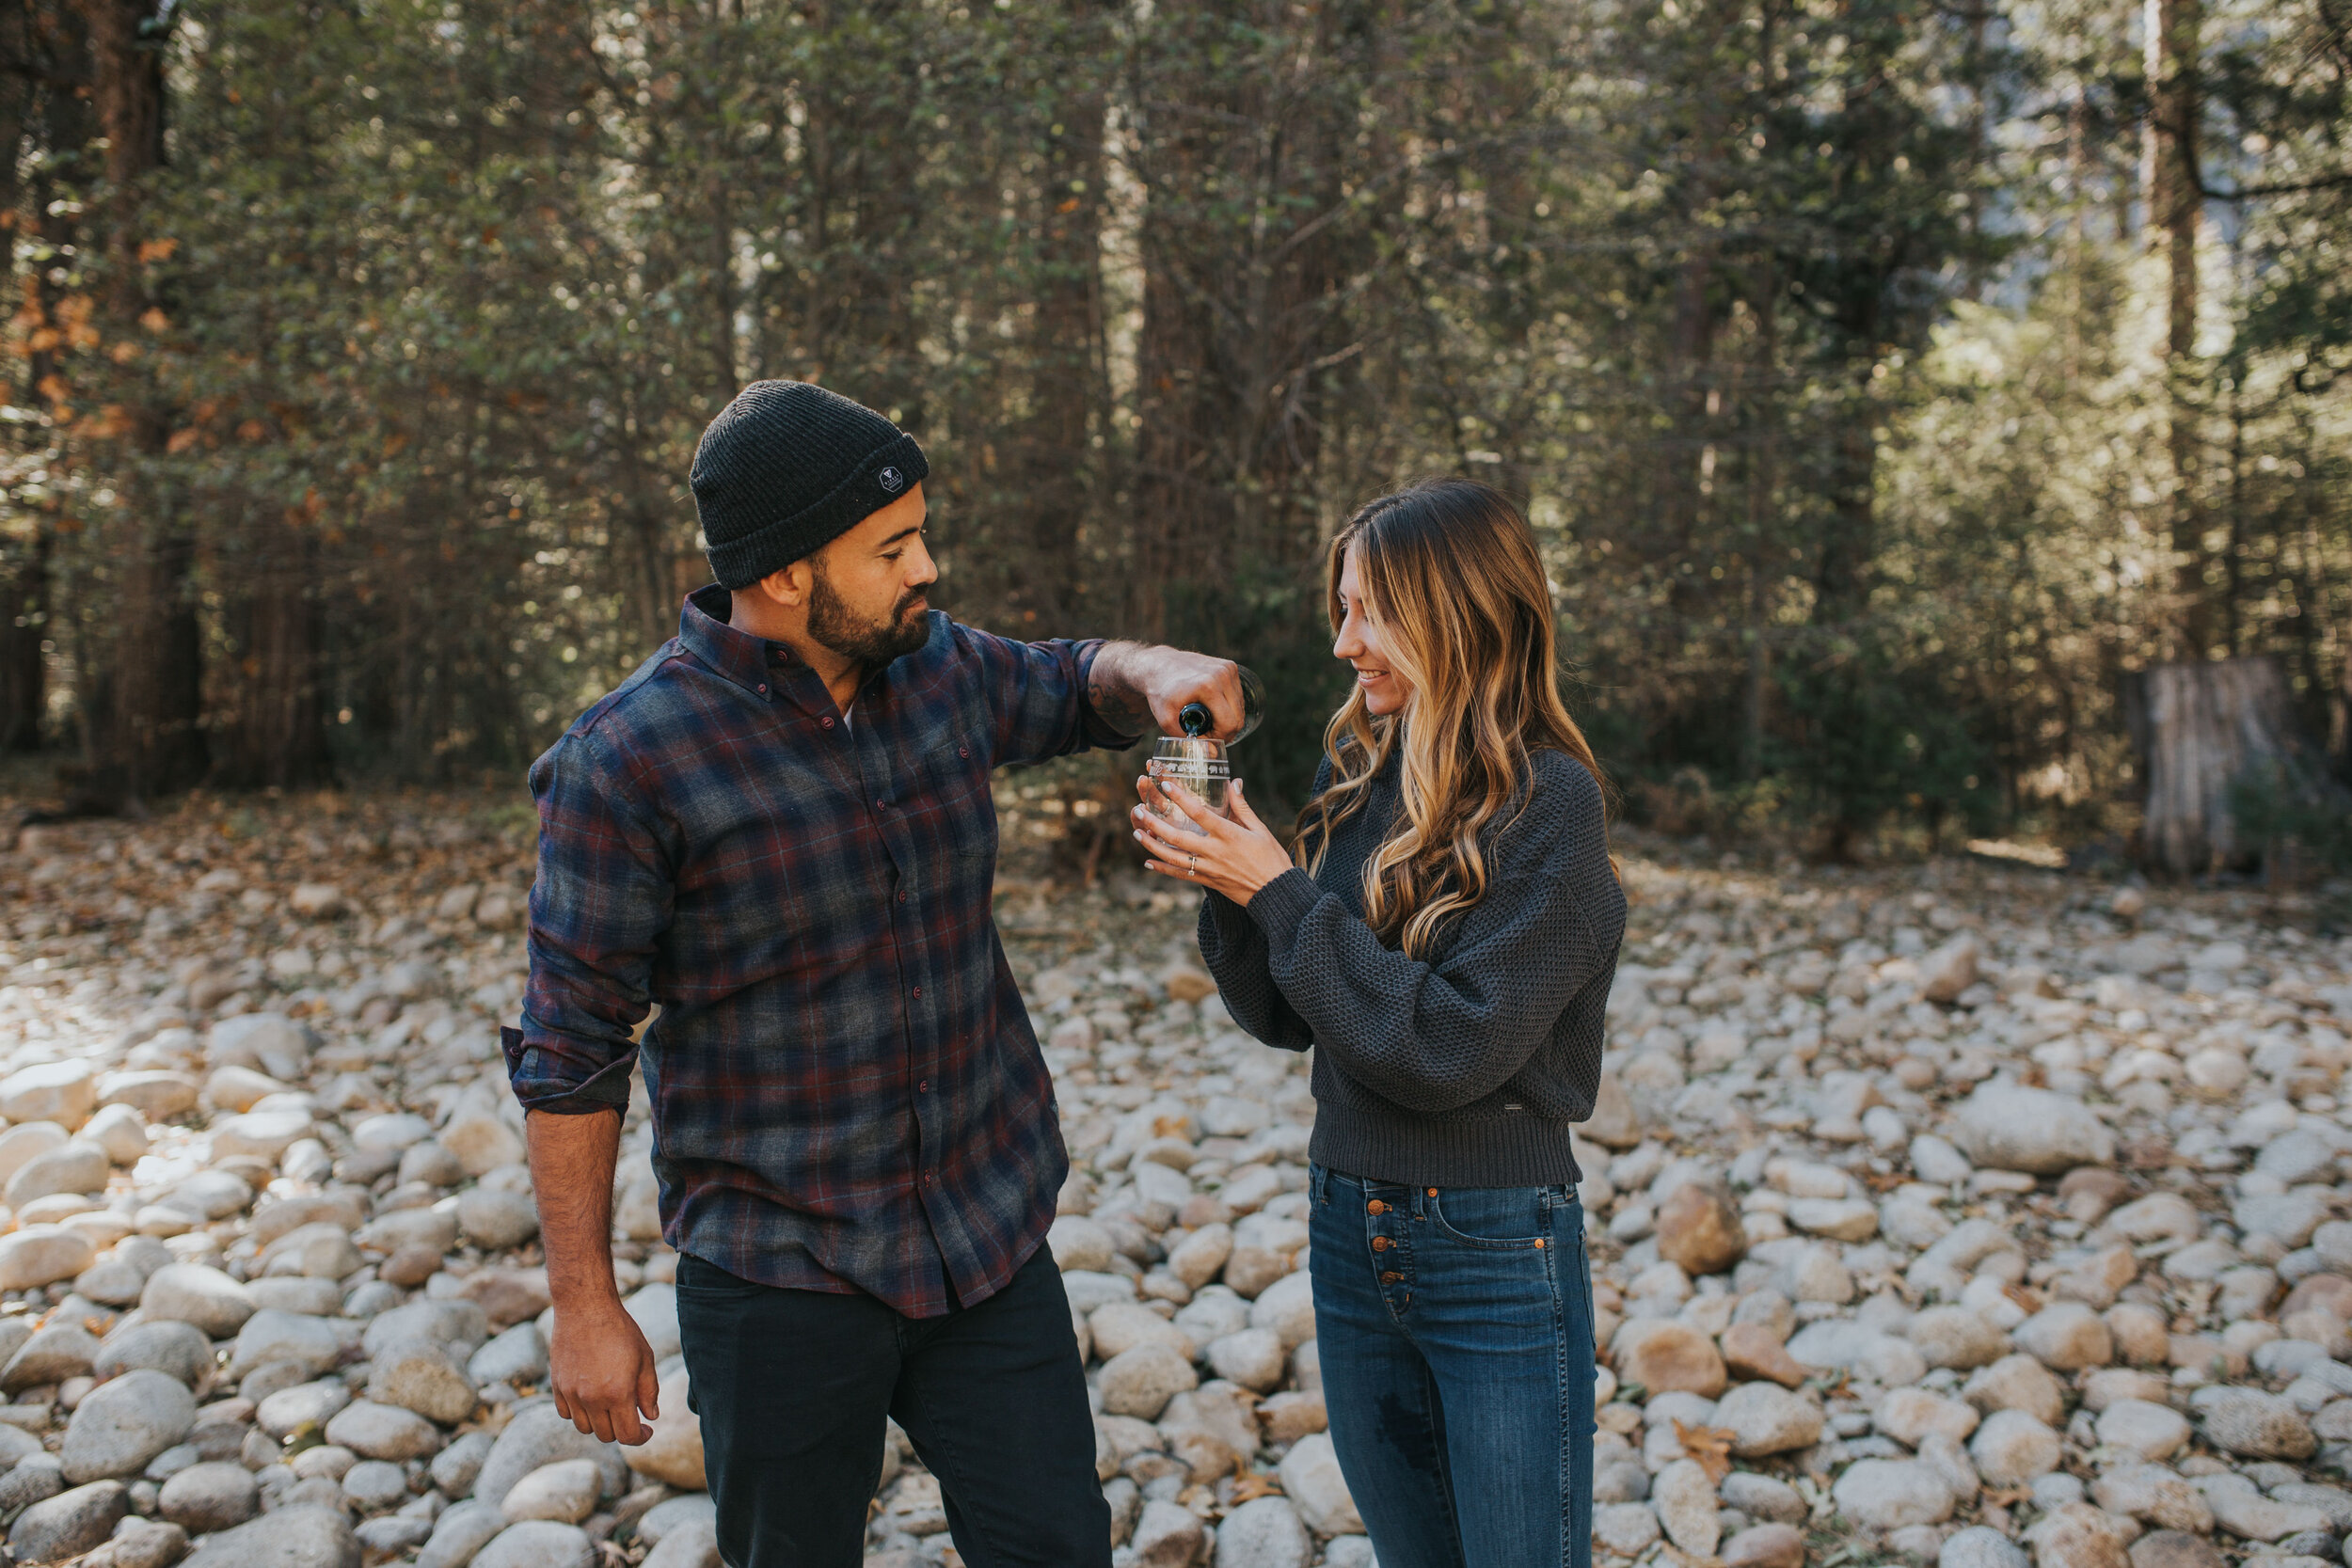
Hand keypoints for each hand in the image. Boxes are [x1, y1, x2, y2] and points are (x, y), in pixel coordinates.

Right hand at [548, 1295, 660, 1443]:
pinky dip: (579, 1413)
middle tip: (631, 1415)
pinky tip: (591, 1397)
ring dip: (600, 1423)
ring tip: (610, 1405)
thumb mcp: (645, 1359)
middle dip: (621, 1429)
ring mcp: (571, 1394)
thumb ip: (649, 1391)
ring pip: (585, 1428)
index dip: (640, 1438)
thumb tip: (650, 1416)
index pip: (627, 1436)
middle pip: (606, 1435)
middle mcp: (591, 1399)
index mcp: (618, 1394)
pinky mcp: (557, 1386)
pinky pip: (566, 1414)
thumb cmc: (620, 1331)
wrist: (586, 1309)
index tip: (646, 1430)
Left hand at [1091, 643, 1247, 737]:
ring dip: (1228, 718)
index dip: (1219, 737)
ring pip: (1240, 707)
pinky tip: (1214, 707)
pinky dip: (1230, 706)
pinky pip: (1238, 695)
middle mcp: (1222, 674)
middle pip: (1238, 717)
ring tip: (1208, 720)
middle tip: (1207, 733)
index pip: (1229, 723)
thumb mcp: (1166, 720)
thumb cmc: (1160, 694)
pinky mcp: (1230, 666)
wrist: (1158, 666)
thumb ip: (1187, 740)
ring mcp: (1228, 668)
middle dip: (1225, 731)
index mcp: (1208, 686)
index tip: (1205, 738)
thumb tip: (1213, 754)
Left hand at [1131, 777, 1295, 903]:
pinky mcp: (1207, 881)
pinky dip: (1162, 869)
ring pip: (1173, 857)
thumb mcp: (1259, 829)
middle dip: (1155, 824)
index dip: (1182, 798)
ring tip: (1137, 833)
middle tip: (1139, 811)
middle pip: (1178, 837)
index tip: (1167, 785)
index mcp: (1229, 835)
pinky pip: (1180, 875)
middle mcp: (1215, 852)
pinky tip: (1148, 862)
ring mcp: (1209, 868)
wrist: (1276, 892)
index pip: (1200, 814)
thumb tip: (1233, 782)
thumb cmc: (1271, 858)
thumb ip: (1241, 806)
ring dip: (1152, 845)